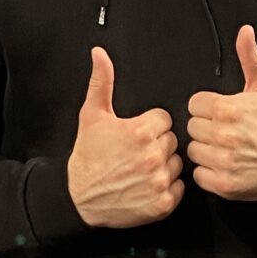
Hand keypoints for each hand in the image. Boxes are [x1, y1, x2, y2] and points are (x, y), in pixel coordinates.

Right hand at [65, 49, 182, 228]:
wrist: (78, 198)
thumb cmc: (87, 156)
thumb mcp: (91, 114)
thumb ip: (101, 81)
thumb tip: (100, 54)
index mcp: (142, 131)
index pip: (165, 119)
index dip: (149, 125)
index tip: (135, 134)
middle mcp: (153, 156)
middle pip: (172, 141)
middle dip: (157, 144)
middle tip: (135, 152)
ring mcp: (158, 181)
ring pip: (177, 164)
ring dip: (163, 166)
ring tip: (140, 169)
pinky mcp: (162, 204)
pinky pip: (179, 188)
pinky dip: (167, 188)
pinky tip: (146, 185)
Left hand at [185, 26, 256, 200]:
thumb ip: (250, 58)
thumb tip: (245, 31)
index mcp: (228, 109)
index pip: (194, 105)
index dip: (206, 108)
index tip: (220, 114)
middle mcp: (223, 135)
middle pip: (192, 128)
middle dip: (205, 129)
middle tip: (223, 132)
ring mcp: (223, 161)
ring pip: (193, 151)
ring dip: (205, 151)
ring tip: (224, 149)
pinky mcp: (224, 184)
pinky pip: (199, 175)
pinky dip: (208, 173)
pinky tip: (223, 166)